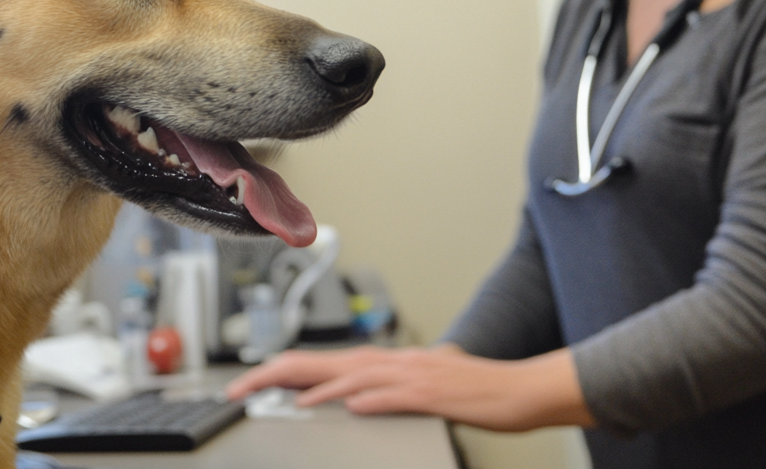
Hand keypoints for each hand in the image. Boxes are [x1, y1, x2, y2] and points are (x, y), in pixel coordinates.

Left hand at [225, 344, 594, 432]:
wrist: (525, 390)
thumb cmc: (482, 392)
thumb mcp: (430, 387)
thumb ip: (398, 389)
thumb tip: (370, 398)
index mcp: (391, 363)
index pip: (328, 364)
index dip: (287, 371)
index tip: (254, 383)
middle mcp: (396, 362)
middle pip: (326, 363)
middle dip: (279, 373)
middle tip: (241, 384)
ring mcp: (413, 375)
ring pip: (350, 374)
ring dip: (309, 383)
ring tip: (274, 390)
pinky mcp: (432, 393)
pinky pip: (389, 394)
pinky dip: (361, 398)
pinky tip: (340, 403)